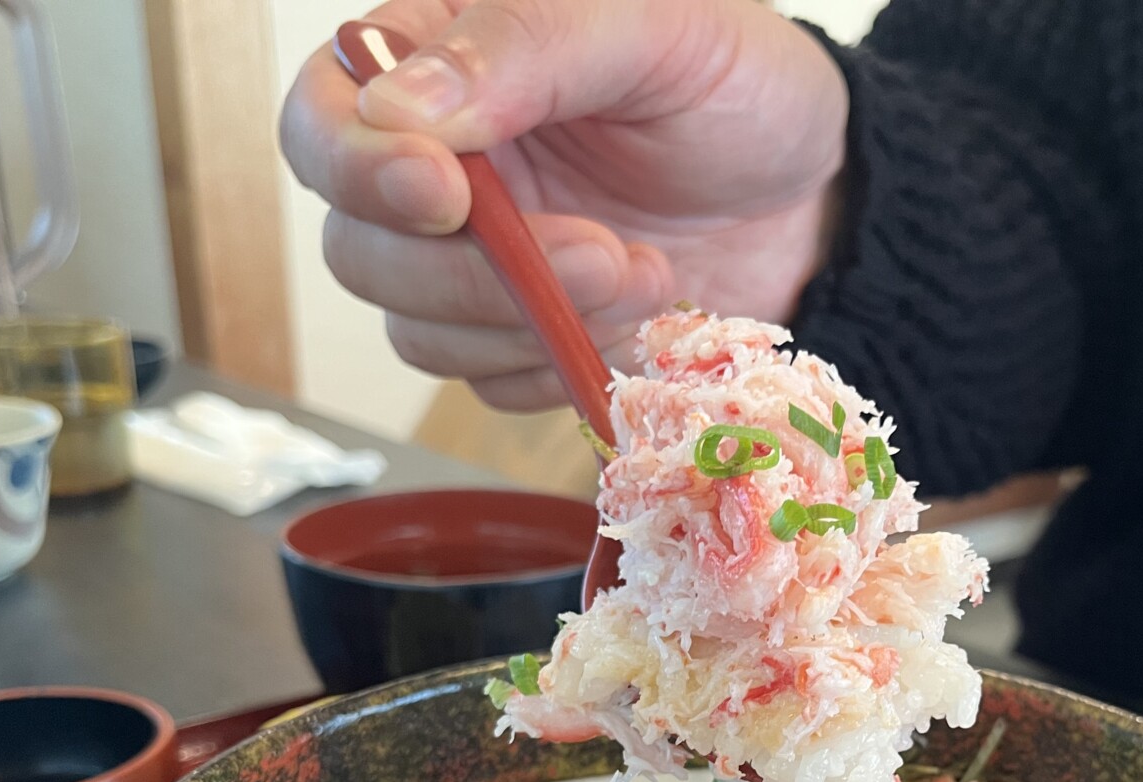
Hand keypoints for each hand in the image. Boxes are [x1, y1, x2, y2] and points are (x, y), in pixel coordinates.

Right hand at [280, 0, 847, 410]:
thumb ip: (526, 47)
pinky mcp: (521, 338)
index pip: (324, 120)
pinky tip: (635, 319)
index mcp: (439, 61)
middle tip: (598, 254)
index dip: (361, 169)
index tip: (446, 195)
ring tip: (642, 273)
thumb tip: (402, 108)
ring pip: (417, 330)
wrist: (818, 194)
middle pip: (358, 249)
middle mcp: (438, 168)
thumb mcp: (651, 25)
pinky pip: (490, 383)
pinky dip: (559, 365)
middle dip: (472, 273)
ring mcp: (475, 263)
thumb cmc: (738, 85)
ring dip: (527, 323)